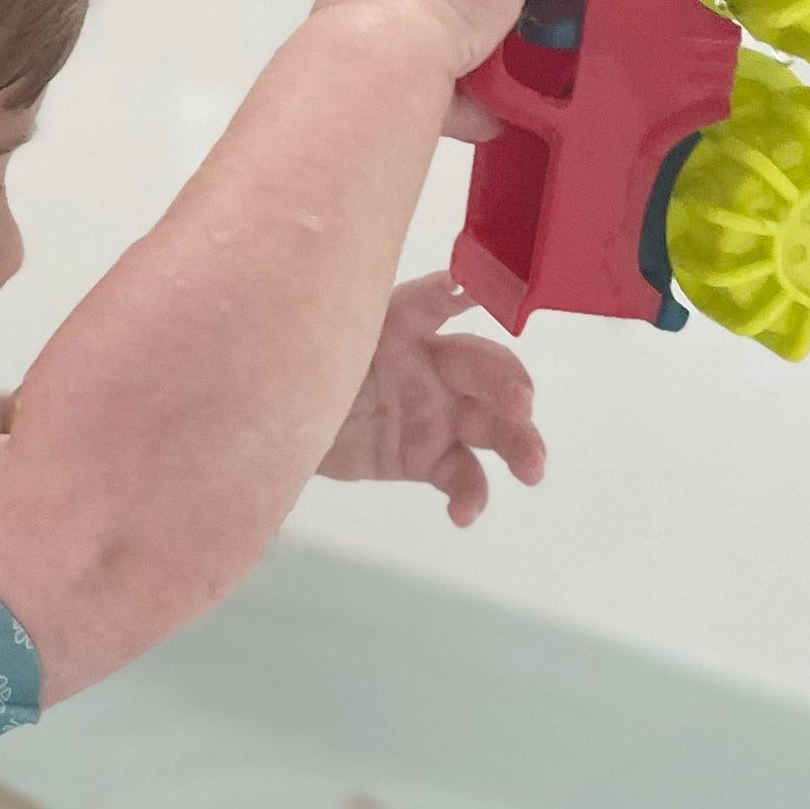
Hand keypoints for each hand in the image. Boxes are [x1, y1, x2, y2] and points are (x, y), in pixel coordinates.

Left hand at [320, 273, 542, 523]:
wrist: (277, 432)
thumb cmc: (295, 370)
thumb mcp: (309, 342)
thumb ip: (335, 321)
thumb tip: (355, 294)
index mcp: (403, 324)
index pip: (435, 301)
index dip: (460, 294)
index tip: (478, 293)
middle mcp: (432, 364)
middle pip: (483, 369)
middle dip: (509, 385)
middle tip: (522, 406)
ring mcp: (436, 413)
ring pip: (491, 425)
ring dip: (519, 445)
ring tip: (532, 470)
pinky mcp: (430, 458)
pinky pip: (462, 476)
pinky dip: (470, 497)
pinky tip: (463, 514)